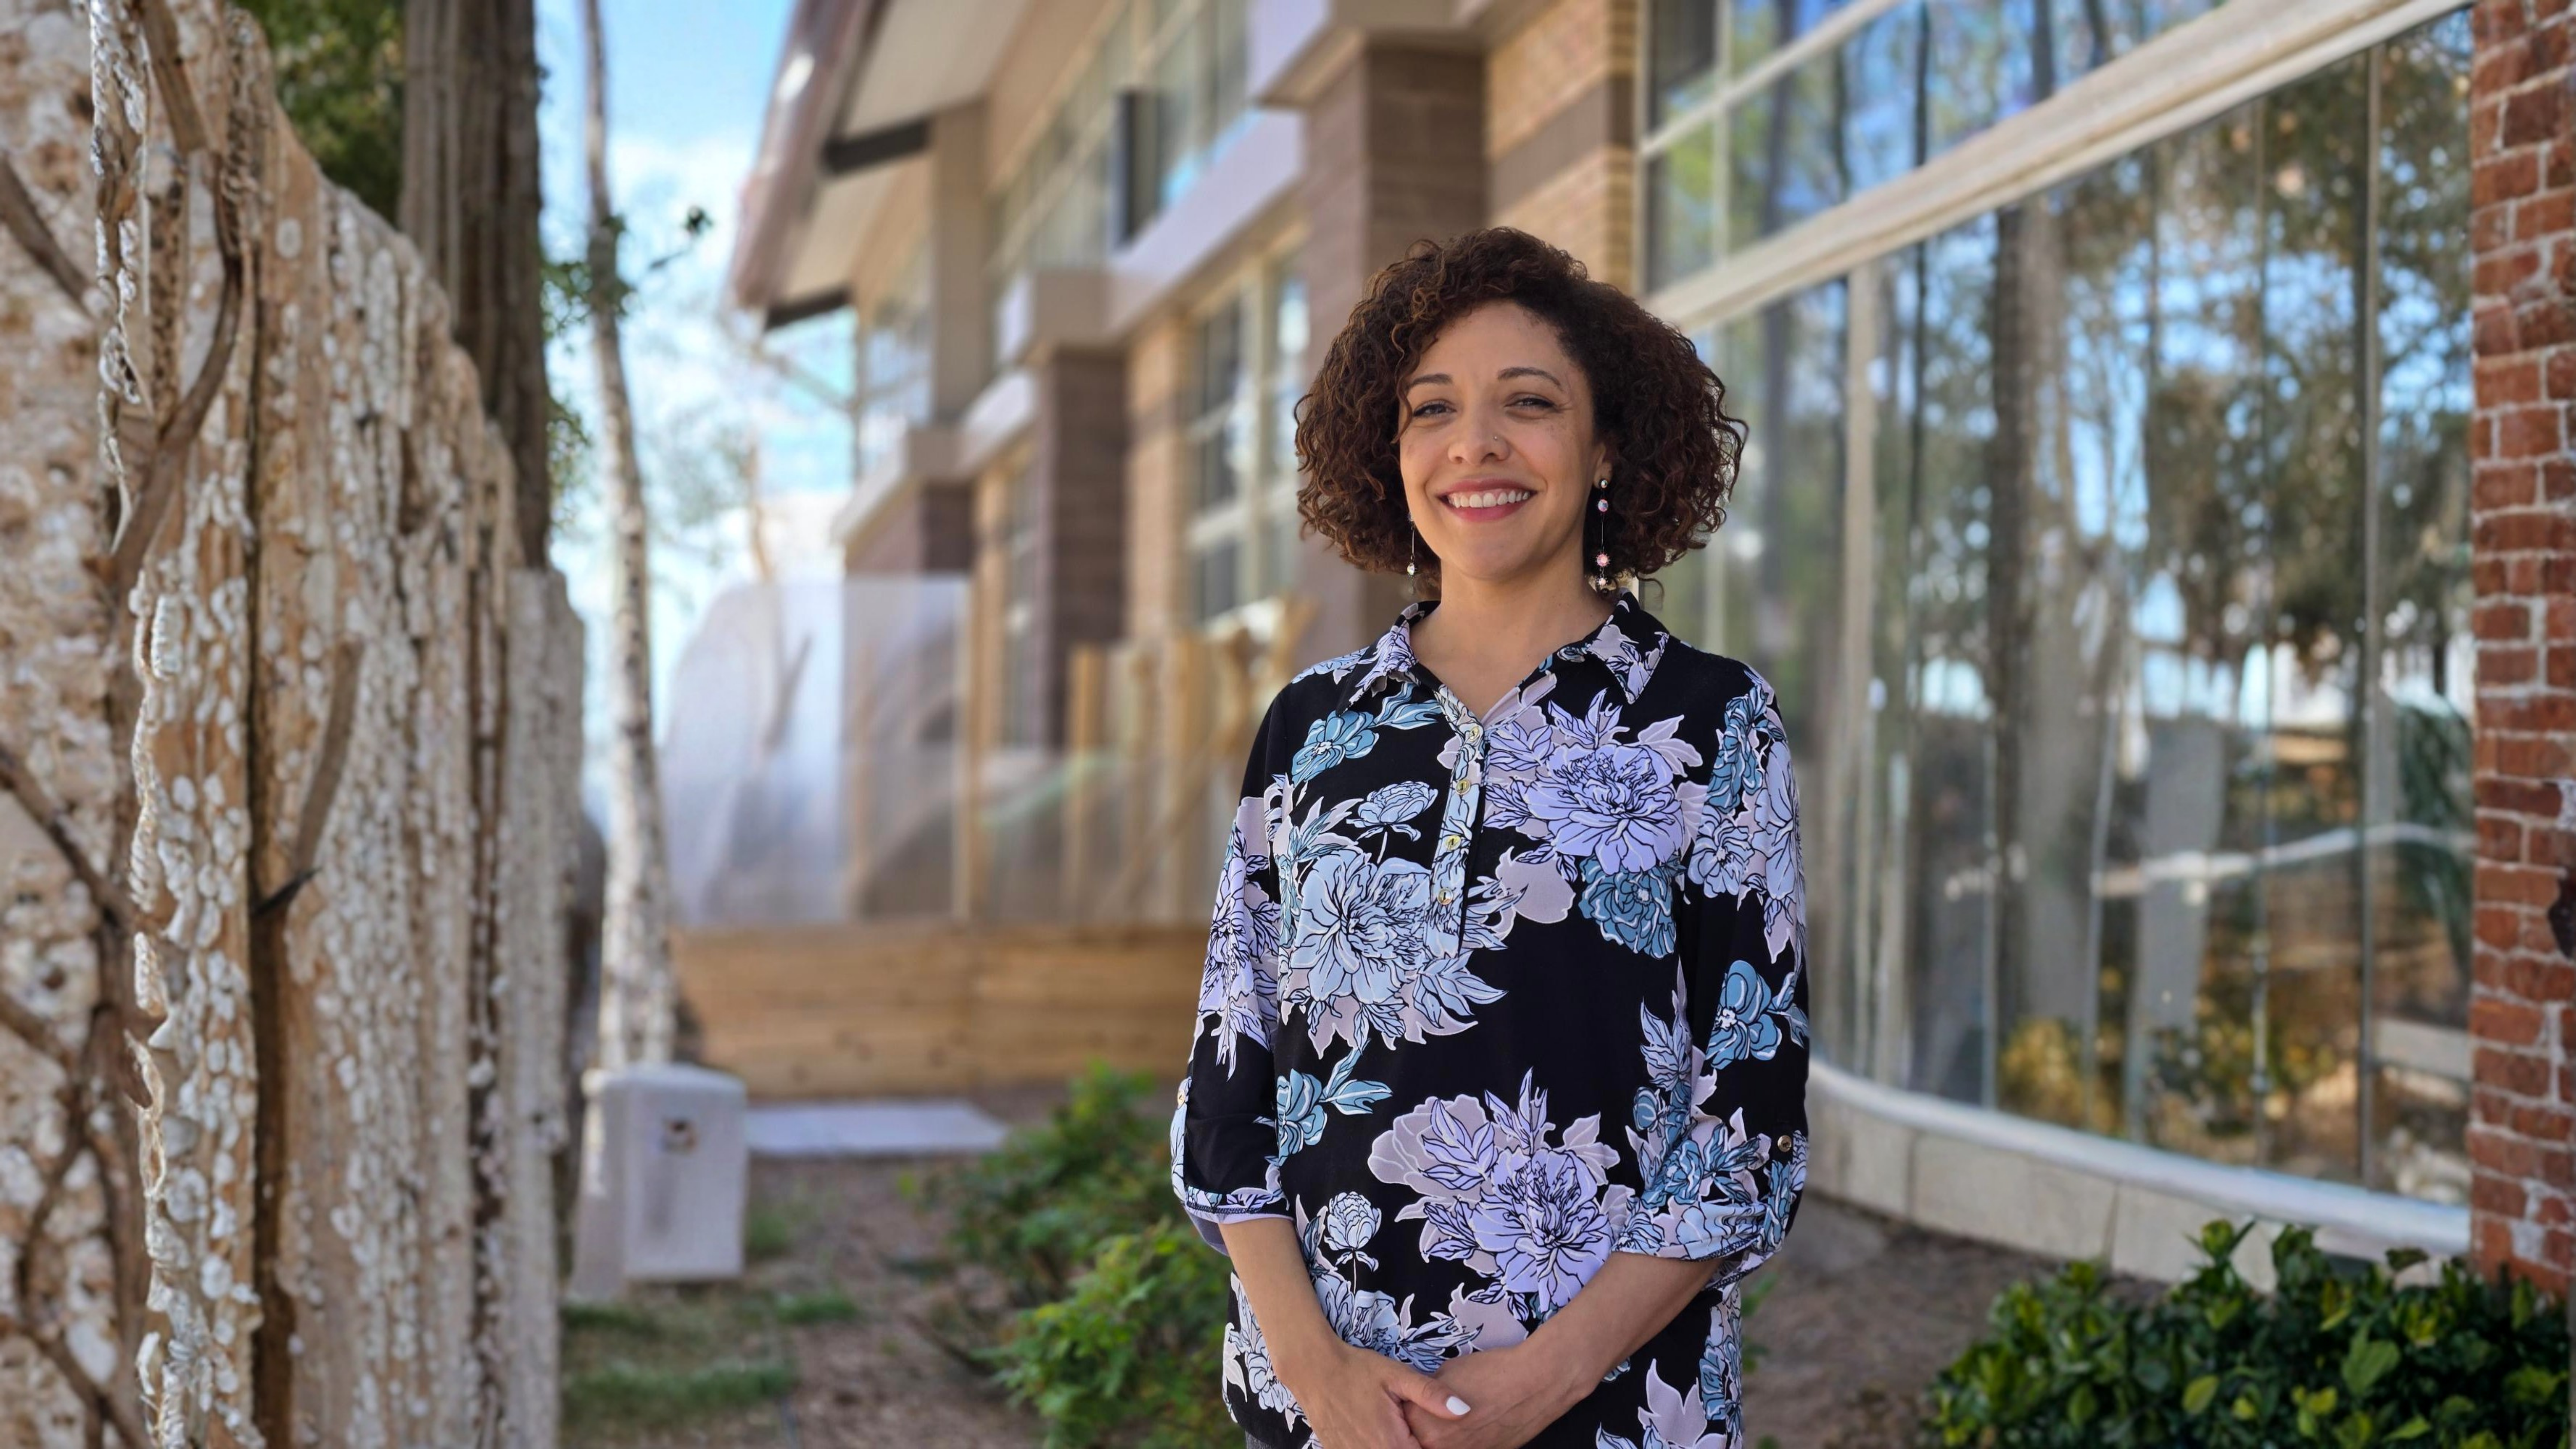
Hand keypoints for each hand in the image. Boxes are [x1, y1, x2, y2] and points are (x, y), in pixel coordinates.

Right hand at [1276, 1339, 1475, 1448]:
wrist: (1313, 1369)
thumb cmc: (1358, 1370)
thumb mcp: (1398, 1376)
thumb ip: (1431, 1396)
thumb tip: (1465, 1410)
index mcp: (1391, 1443)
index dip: (1435, 1446)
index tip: (1437, 1435)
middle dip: (1416, 1446)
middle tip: (1412, 1427)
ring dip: (1395, 1447)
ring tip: (1396, 1429)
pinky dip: (1375, 1446)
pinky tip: (1376, 1432)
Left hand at [1401, 1343, 1574, 1448]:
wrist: (1534, 1383)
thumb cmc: (1489, 1372)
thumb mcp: (1444, 1374)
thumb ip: (1426, 1394)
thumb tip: (1421, 1402)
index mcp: (1424, 1425)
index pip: (1404, 1420)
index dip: (1413, 1406)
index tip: (1419, 1398)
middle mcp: (1440, 1447)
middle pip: (1421, 1437)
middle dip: (1427, 1423)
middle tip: (1441, 1407)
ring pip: (1444, 1443)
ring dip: (1446, 1432)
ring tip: (1461, 1416)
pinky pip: (1464, 1447)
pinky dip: (1464, 1438)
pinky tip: (1477, 1422)